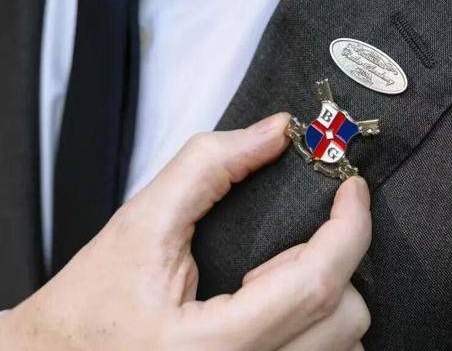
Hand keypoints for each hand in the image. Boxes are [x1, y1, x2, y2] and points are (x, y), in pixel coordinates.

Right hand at [0, 113, 371, 349]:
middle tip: (292, 238)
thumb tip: (274, 133)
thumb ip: (210, 167)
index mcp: (211, 346)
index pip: (314, 282)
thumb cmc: (88, 309)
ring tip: (274, 276)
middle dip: (336, 258)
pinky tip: (276, 304)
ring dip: (330, 294)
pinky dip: (319, 323)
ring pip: (344, 344)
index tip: (351, 190)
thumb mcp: (141, 225)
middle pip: (343, 317)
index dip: (348, 226)